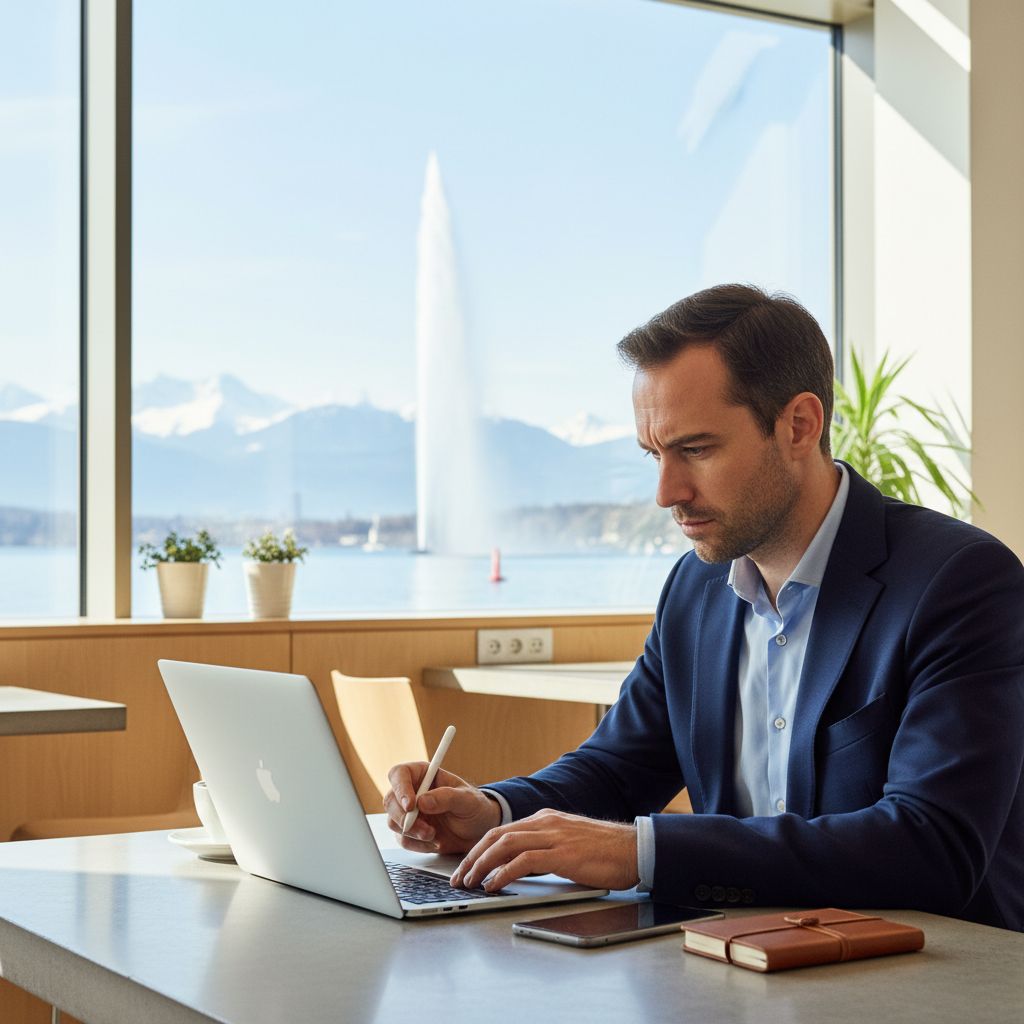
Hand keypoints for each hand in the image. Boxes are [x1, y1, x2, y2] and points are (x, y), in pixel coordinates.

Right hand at [384, 761, 501, 854]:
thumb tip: (422, 801)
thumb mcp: (467, 799)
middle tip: (426, 829)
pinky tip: (435, 841)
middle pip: (390, 800)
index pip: (399, 774)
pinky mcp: (410, 831)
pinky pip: (402, 839)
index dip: (400, 788)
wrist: (478, 831)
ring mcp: (409, 813)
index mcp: (423, 775)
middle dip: (405, 818)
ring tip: (434, 835)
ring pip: (393, 821)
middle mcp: (412, 791)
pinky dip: (418, 844)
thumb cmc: (474, 807)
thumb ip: (446, 797)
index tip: (411, 805)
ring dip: (412, 833)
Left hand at [449, 809, 638, 891]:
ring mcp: (553, 836)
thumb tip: (519, 868)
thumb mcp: (567, 845)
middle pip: (497, 835)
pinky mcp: (562, 853)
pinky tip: (494, 884)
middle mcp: (545, 823)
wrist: (635, 849)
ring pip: (505, 845)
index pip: (502, 831)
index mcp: (545, 819)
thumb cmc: (605, 852)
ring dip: (482, 864)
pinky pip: (525, 861)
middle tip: (458, 877)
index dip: (480, 849)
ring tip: (469, 882)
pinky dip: (504, 872)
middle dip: (473, 857)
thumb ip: (544, 850)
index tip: (466, 866)